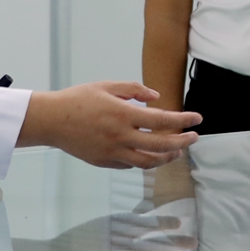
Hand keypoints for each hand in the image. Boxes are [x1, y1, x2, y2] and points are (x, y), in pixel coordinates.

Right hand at [18, 81, 200, 167]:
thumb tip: (156, 97)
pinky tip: (151, 154)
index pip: (162, 121)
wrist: (51, 120)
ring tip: (177, 151)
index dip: (183, 121)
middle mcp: (120, 136)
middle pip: (161, 146)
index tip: (197, 119)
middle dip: (183, 142)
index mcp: (123, 114)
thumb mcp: (107, 85)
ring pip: (148, 162)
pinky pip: (131, 164)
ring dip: (167, 158)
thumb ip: (134, 89)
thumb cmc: (78, 100)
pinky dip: (145, 160)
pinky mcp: (105, 162)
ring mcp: (113, 152)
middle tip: (194, 137)